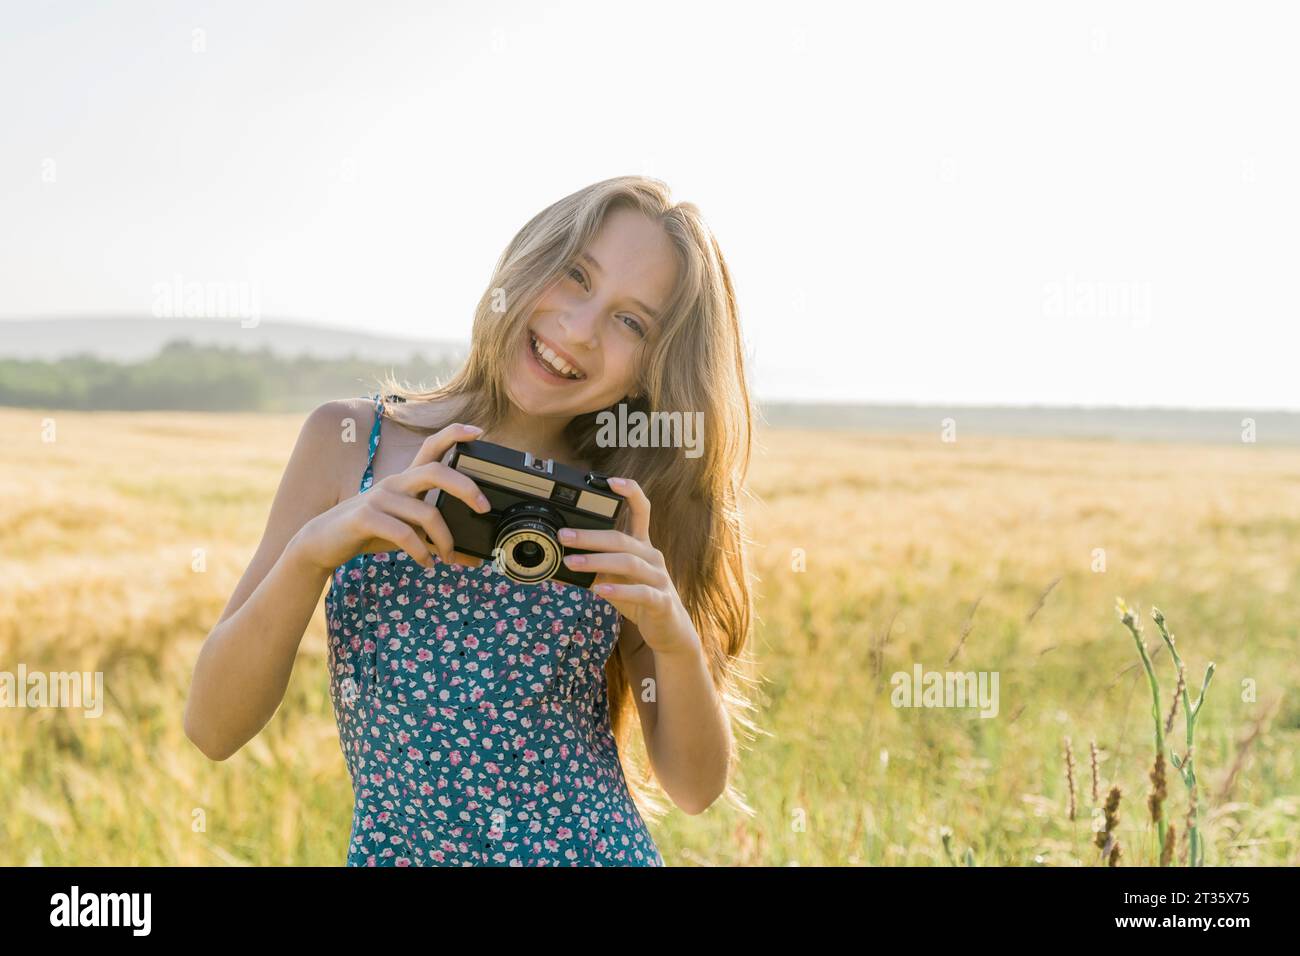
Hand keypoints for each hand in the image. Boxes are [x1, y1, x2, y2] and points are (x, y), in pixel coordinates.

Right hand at [291, 421, 488, 571]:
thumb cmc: (370, 533)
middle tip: (483, 507)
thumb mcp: (408, 536)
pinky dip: (420, 551)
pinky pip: (403, 533)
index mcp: (406, 481)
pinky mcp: (366, 517)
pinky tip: (427, 563)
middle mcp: (395, 483)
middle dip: (465, 487)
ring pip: (425, 513)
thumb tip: (474, 559)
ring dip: (444, 540)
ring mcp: (379, 498)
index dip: (454, 434)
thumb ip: (438, 542)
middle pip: (436, 472)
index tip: (479, 431)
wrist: (322, 542)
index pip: (431, 447)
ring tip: (448, 558)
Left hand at [559, 476, 698, 656]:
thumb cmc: (640, 599)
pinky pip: (641, 592)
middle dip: (590, 536)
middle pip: (622, 539)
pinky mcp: (661, 601)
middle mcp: (653, 557)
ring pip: (629, 563)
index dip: (629, 492)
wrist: (670, 630)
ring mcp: (659, 578)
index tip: (610, 481)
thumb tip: (560, 563)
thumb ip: (595, 569)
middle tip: (564, 535)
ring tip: (572, 562)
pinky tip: (600, 591)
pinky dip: (619, 591)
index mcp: (643, 546)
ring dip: (597, 561)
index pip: (641, 510)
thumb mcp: (615, 580)